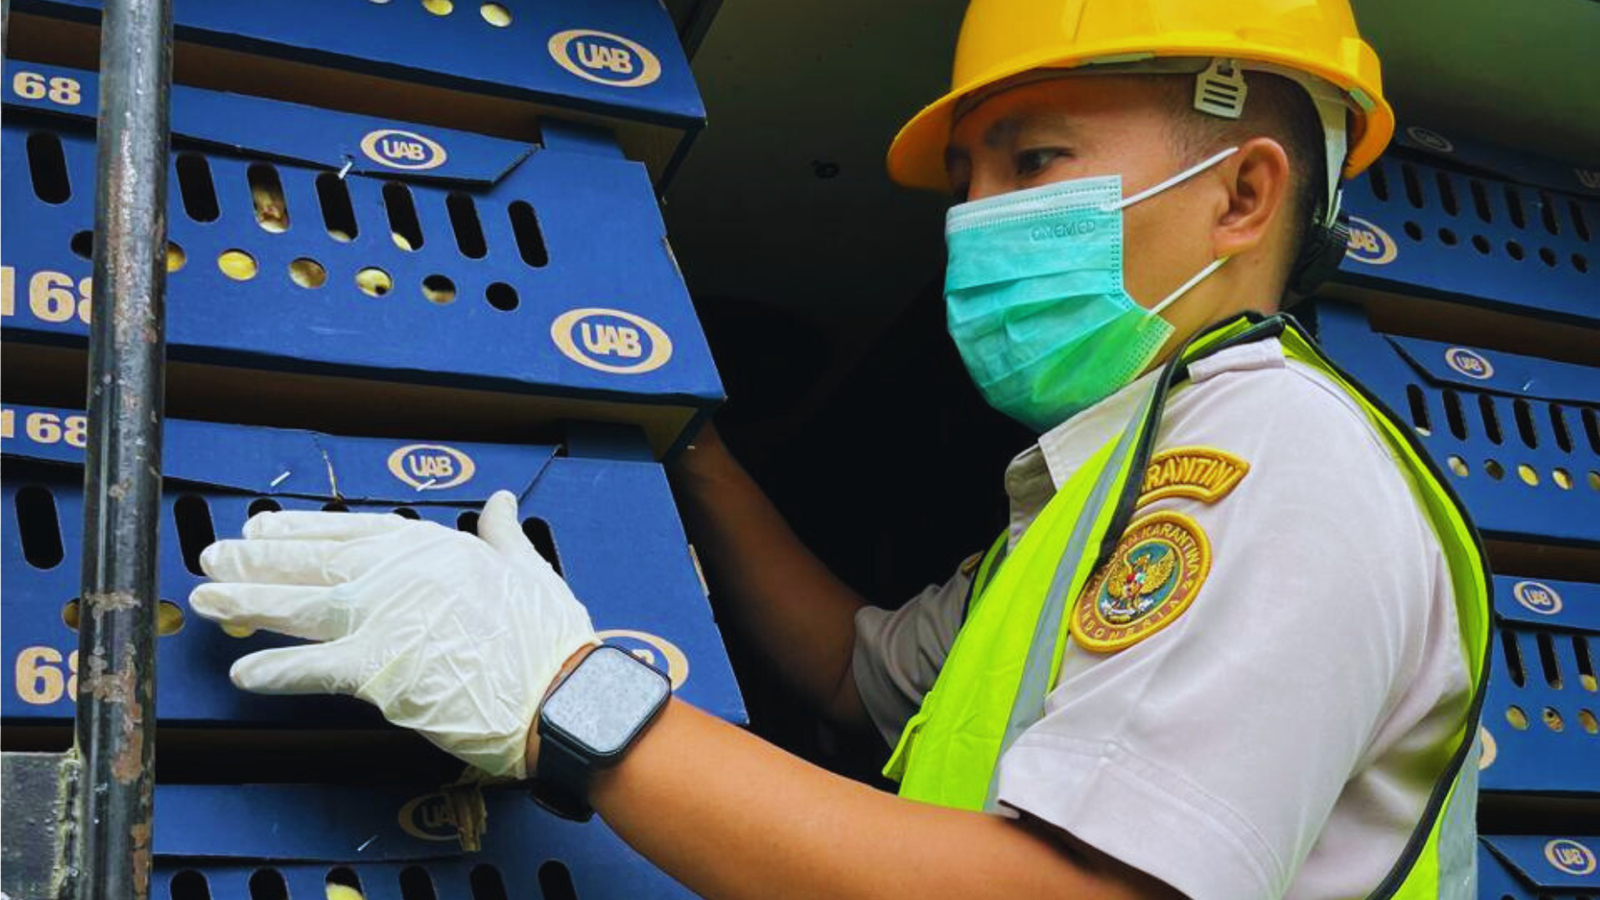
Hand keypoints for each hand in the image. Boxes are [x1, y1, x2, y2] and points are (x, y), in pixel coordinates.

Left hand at [189, 490, 597, 777]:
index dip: (301, 528)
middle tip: (213, 557)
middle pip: (311, 562)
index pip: (350, 530)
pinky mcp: (376, 670)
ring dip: (247, 601)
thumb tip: (498, 499)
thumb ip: (501, 533)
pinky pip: (312, 669)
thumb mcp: (528, 567)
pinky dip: (274, 669)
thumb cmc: (548, 636)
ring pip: (298, 606)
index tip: (263, 525)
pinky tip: (243, 670)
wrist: (559, 692)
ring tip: (204, 598)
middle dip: (256, 559)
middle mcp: (397, 575)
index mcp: (431, 547)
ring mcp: (382, 620)